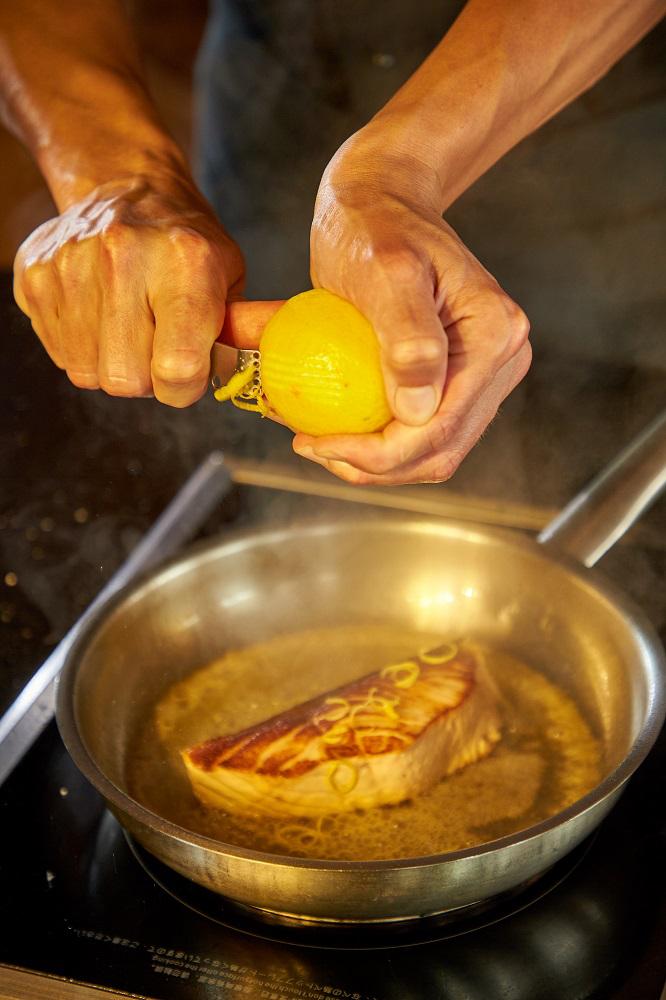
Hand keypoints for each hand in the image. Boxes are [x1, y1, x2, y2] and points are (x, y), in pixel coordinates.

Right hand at [13, 173, 243, 405]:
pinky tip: (101, 315)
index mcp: (185, 262)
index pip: (177, 368)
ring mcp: (71, 265)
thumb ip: (242, 332)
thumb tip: (270, 365)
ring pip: (88, 374)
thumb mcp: (231, 278)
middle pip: (127, 380)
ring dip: (113, 363)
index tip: (189, 372)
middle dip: (147, 378)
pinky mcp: (34, 275)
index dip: (185, 386)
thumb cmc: (186, 245)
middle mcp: (123, 259)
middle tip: (158, 344)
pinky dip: (84, 348)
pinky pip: (61, 355)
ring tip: (130, 326)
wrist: (130, 188)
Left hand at [296, 128, 530, 484]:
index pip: (438, 427)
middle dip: (375, 466)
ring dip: (378, 463)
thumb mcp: (384, 270)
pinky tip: (341, 431)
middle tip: (311, 449)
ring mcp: (486, 373)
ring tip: (322, 446)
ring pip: (435, 450)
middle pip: (440, 450)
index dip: (377, 454)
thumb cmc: (375, 223)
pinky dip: (384, 442)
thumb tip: (419, 412)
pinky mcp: (461, 377)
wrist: (383, 197)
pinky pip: (425, 430)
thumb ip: (407, 339)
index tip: (314, 443)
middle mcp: (504, 360)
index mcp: (496, 337)